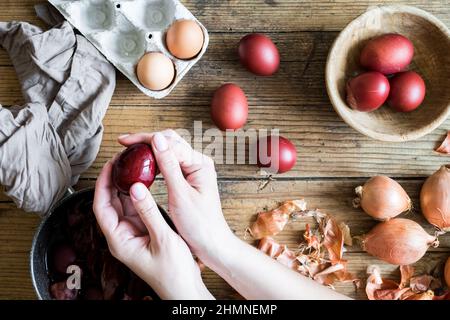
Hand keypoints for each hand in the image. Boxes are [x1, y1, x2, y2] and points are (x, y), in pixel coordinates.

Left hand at [93, 160, 213, 299]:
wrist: (183, 288)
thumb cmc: (173, 272)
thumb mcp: (162, 239)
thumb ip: (148, 212)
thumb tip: (135, 188)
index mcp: (119, 241)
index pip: (101, 206)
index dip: (103, 184)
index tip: (111, 165)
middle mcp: (122, 236)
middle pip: (109, 203)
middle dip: (112, 180)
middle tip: (122, 159)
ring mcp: (132, 233)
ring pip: (122, 204)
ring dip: (124, 185)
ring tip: (131, 166)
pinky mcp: (142, 232)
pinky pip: (135, 208)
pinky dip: (137, 194)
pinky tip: (142, 182)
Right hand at [118, 130, 235, 264]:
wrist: (212, 244)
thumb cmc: (200, 224)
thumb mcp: (180, 195)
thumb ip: (169, 166)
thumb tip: (157, 140)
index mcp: (200, 164)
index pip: (170, 141)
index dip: (145, 139)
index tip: (124, 141)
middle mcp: (199, 163)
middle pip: (170, 141)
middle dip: (146, 140)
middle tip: (124, 143)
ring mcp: (195, 170)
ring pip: (170, 150)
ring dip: (150, 149)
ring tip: (130, 152)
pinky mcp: (190, 179)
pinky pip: (171, 162)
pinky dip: (156, 161)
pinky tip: (144, 164)